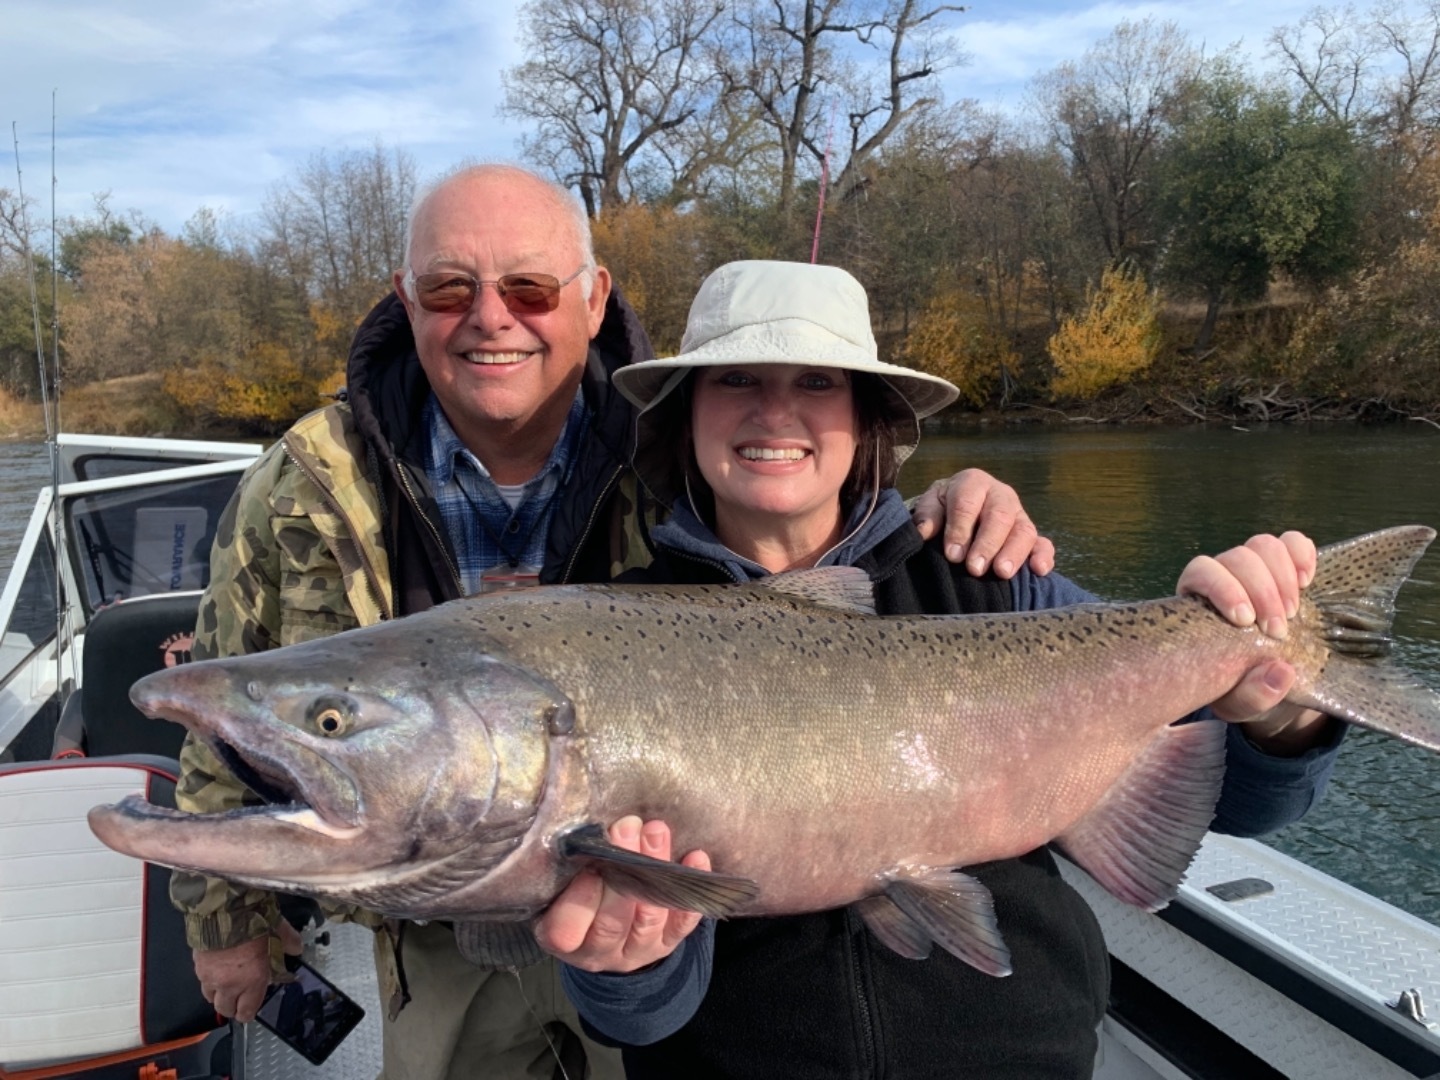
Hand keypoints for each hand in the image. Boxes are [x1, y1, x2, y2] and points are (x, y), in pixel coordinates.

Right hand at [193, 917, 301, 1021]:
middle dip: (232, 1007)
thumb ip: (288, 942)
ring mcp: (209, 977)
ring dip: (219, 994)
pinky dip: (209, 980)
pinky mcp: (196, 966)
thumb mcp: (278, 929)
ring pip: (210, 997)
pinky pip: (202, 981)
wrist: (223, 908)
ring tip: (227, 983)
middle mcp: (229, 984)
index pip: (247, 1012)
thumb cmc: (254, 920)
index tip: (251, 1008)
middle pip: (225, 1010)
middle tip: (239, 997)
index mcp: (253, 979)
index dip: (248, 1013)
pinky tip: (216, 968)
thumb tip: (297, 949)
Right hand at [535, 816, 708, 973]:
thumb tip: (587, 830)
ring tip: (656, 831)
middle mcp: (599, 951)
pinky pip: (682, 924)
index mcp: (564, 939)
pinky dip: (690, 893)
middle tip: (627, 826)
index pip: (566, 931)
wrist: (605, 936)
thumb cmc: (576, 898)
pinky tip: (695, 858)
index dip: (579, 900)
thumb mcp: (561, 890)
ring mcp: (636, 951)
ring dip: (655, 871)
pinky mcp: (665, 945)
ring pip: (649, 919)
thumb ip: (569, 869)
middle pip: (612, 922)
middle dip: (623, 870)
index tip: (591, 862)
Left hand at [911, 469, 1052, 577]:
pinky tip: (1039, 571)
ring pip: (1024, 530)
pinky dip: (1043, 556)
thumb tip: (924, 531)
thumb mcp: (932, 503)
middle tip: (975, 569)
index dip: (960, 529)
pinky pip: (1043, 543)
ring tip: (1001, 573)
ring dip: (1013, 553)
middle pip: (999, 517)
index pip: (968, 503)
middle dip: (987, 544)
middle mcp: (1001, 496)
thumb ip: (928, 514)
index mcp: (974, 482)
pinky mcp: (1031, 535)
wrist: (960, 505)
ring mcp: (1019, 515)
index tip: (952, 554)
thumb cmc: (944, 507)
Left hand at [1178, 532, 1336, 753]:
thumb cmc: (1241, 689)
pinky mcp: (1288, 568)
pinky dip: (1303, 555)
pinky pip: (1293, 542)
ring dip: (1282, 576)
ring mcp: (1257, 570)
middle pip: (1237, 557)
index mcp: (1199, 603)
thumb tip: (1280, 671)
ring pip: (1263, 545)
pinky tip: (1308, 582)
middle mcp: (1225, 579)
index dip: (1223, 588)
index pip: (1200, 571)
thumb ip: (1252, 695)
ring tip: (1293, 613)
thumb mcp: (1240, 704)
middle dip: (1262, 591)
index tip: (1244, 621)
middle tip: (1278, 630)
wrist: (1269, 685)